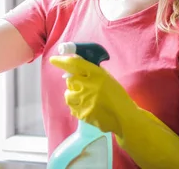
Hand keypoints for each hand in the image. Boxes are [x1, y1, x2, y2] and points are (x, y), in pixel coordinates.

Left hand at [50, 54, 178, 168]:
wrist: (125, 117)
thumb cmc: (117, 96)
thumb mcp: (107, 78)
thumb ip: (92, 72)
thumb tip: (74, 64)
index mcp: (97, 74)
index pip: (75, 63)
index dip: (62, 61)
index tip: (53, 60)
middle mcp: (90, 85)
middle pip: (70, 80)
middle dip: (73, 83)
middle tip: (81, 86)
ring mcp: (86, 100)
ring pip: (68, 94)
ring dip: (73, 95)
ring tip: (84, 98)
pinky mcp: (84, 113)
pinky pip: (72, 107)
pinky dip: (77, 107)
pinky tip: (87, 107)